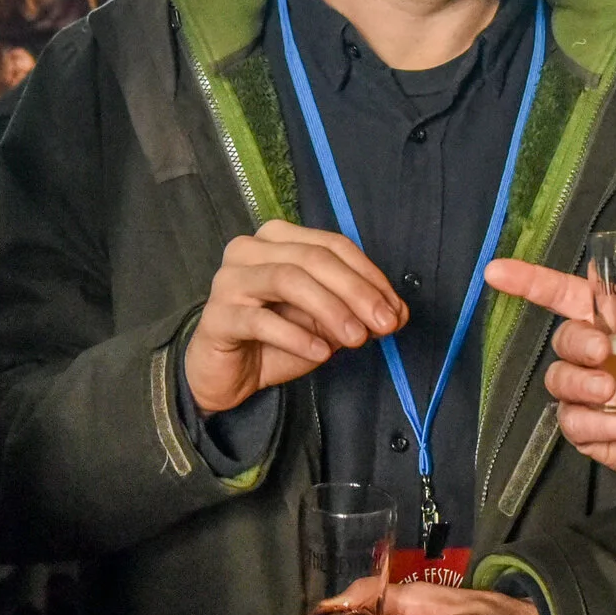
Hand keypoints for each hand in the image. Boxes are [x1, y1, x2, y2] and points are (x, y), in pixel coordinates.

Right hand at [185, 221, 405, 414]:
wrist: (228, 375)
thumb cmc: (275, 339)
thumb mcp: (326, 324)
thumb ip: (358, 312)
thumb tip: (397, 313)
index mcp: (279, 239)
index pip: (333, 245)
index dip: (369, 274)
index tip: (395, 309)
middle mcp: (250, 249)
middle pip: (313, 258)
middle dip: (356, 291)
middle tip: (384, 324)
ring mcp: (230, 279)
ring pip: (289, 279)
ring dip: (330, 310)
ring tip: (356, 339)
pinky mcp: (218, 316)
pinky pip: (261, 320)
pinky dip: (297, 336)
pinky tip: (321, 353)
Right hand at [486, 257, 615, 478]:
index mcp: (615, 324)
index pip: (565, 295)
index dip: (530, 282)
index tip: (496, 272)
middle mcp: (593, 355)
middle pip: (562, 339)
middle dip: (577, 344)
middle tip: (603, 354)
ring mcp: (585, 393)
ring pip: (559, 381)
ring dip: (584, 385)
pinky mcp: (585, 429)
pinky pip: (575, 423)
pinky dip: (605, 423)